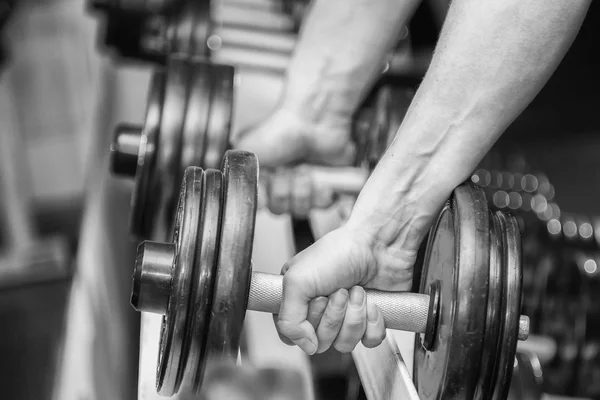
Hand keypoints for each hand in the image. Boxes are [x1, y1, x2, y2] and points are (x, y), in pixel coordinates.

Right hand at [234, 107, 355, 215]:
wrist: (313, 121)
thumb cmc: (281, 130)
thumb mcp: (247, 149)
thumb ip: (238, 175)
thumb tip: (241, 194)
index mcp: (263, 177)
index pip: (262, 205)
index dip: (266, 198)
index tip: (268, 184)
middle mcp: (282, 183)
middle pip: (281, 209)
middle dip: (284, 191)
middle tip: (287, 171)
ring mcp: (305, 186)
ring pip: (302, 209)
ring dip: (302, 190)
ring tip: (304, 170)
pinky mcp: (327, 186)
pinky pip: (323, 205)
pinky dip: (322, 192)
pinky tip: (319, 177)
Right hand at [274, 222, 415, 354]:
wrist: (379, 243)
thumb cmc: (339, 251)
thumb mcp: (297, 280)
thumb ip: (289, 320)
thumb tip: (306, 347)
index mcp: (297, 298)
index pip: (292, 334)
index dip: (306, 324)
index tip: (316, 300)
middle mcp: (320, 308)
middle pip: (320, 341)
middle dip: (334, 316)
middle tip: (340, 290)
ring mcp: (345, 315)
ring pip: (345, 344)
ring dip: (354, 316)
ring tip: (357, 291)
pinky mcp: (369, 319)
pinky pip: (369, 341)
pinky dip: (372, 322)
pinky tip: (372, 301)